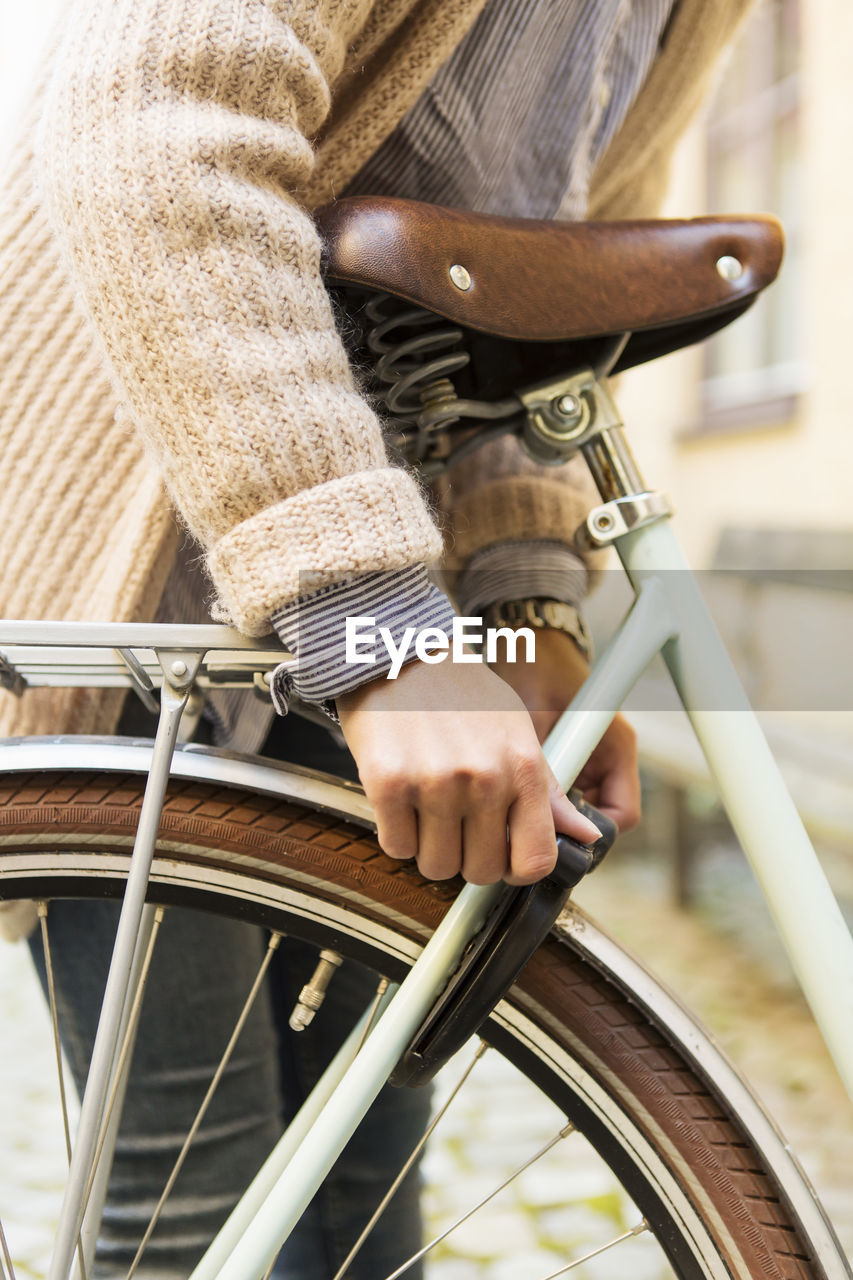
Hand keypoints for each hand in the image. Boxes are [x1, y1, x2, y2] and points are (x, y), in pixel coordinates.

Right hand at [336, 658, 602, 885]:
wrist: (398, 651)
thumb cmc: (460, 695)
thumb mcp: (516, 732)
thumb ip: (548, 790)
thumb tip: (587, 838)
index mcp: (524, 766)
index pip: (536, 859)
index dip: (517, 869)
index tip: (502, 857)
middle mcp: (484, 777)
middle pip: (482, 871)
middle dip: (468, 857)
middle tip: (456, 823)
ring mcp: (435, 782)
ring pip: (436, 866)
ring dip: (429, 848)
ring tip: (427, 807)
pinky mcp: (388, 783)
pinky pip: (397, 846)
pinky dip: (396, 833)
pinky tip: (401, 800)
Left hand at [489, 628, 640, 832]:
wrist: (526, 642)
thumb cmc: (536, 672)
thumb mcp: (534, 722)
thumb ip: (542, 768)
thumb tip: (538, 816)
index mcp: (617, 749)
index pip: (622, 816)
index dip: (592, 835)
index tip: (557, 841)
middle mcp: (609, 758)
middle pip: (598, 817)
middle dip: (567, 829)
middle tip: (527, 832)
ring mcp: (591, 758)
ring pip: (578, 807)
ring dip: (550, 812)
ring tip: (514, 812)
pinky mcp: (570, 755)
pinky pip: (561, 791)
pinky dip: (539, 797)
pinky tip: (510, 794)